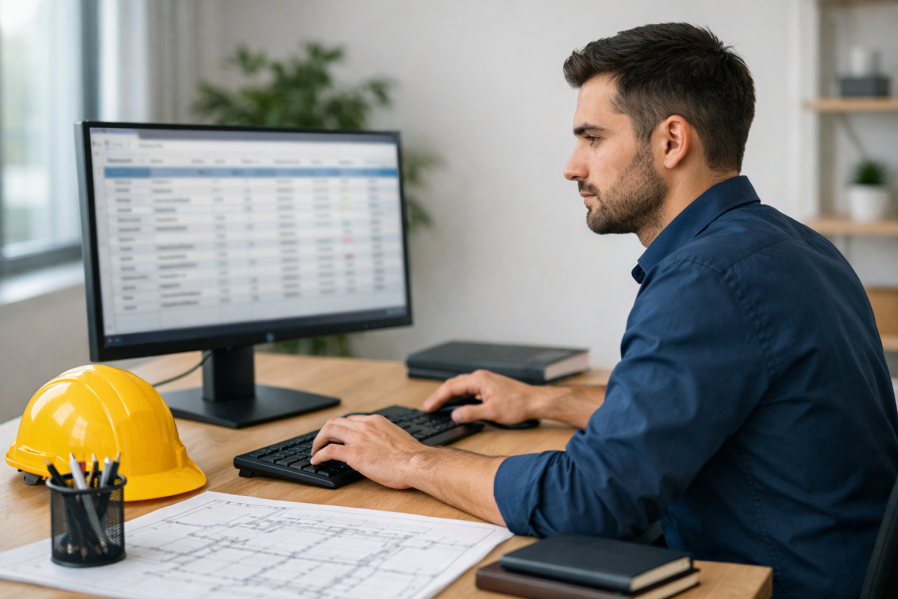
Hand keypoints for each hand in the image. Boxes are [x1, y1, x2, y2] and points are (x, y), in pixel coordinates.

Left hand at [310, 415, 426, 488]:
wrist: (415, 463)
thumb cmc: (411, 455)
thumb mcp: (396, 436)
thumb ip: (384, 436)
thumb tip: (378, 444)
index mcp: (375, 421)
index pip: (350, 419)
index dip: (341, 429)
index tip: (337, 436)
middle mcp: (365, 426)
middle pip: (335, 422)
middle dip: (325, 432)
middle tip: (321, 442)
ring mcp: (358, 439)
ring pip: (329, 431)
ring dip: (318, 441)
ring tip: (315, 451)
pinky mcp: (354, 454)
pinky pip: (329, 451)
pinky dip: (319, 454)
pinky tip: (316, 460)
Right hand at [422, 370, 560, 424]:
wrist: (536, 401)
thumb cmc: (518, 404)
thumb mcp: (492, 412)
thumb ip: (471, 413)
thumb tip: (454, 415)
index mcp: (478, 380)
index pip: (451, 387)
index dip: (437, 398)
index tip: (427, 407)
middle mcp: (480, 377)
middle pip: (453, 384)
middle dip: (439, 396)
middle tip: (427, 407)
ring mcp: (484, 381)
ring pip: (460, 386)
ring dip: (448, 395)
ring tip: (437, 406)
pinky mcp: (489, 386)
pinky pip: (468, 389)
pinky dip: (458, 396)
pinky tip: (456, 404)